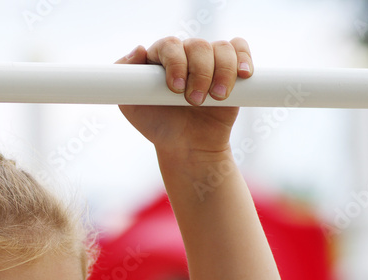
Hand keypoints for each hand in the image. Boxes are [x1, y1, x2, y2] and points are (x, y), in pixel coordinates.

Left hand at [117, 37, 251, 158]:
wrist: (188, 146)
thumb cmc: (159, 126)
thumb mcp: (132, 108)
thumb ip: (124, 80)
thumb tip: (139, 49)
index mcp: (160, 59)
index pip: (169, 45)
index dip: (175, 63)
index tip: (175, 88)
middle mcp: (186, 55)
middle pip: (198, 46)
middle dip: (198, 74)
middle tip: (193, 102)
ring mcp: (209, 60)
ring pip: (221, 48)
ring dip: (222, 72)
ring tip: (217, 97)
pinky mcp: (231, 69)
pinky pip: (240, 49)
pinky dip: (243, 58)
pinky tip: (243, 75)